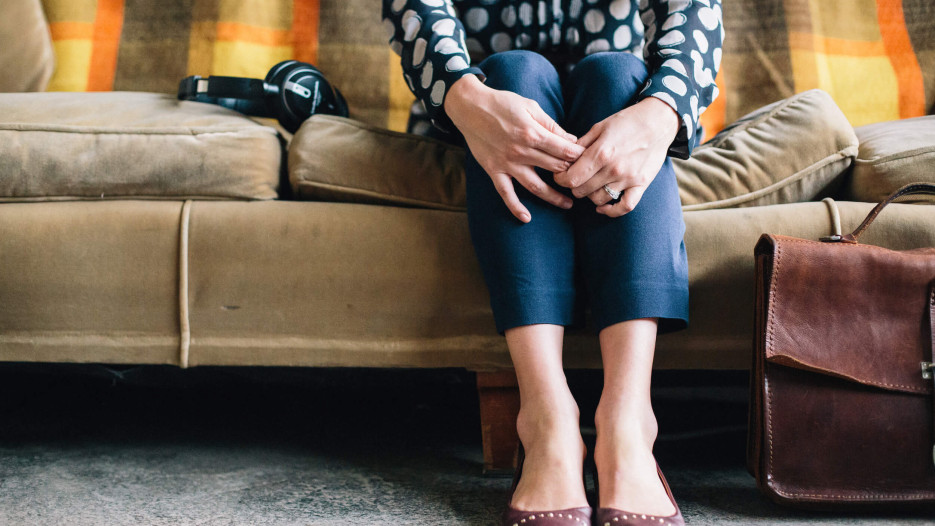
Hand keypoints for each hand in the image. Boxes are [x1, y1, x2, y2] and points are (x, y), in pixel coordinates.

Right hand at [445, 75, 584, 222]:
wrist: (470, 107)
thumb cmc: (503, 103)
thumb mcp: (531, 106)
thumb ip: (551, 125)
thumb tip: (571, 140)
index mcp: (533, 133)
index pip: (564, 151)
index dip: (580, 157)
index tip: (589, 162)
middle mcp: (521, 151)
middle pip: (554, 169)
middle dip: (572, 176)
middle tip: (584, 182)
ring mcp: (507, 163)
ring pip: (535, 186)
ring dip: (553, 197)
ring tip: (568, 204)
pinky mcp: (494, 170)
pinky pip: (506, 193)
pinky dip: (515, 207)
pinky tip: (526, 218)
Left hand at [553, 97, 679, 216]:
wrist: (658, 121)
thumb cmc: (626, 122)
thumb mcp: (599, 127)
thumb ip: (580, 145)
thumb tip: (564, 158)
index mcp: (601, 152)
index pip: (571, 178)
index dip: (561, 179)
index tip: (561, 175)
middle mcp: (614, 168)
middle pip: (581, 191)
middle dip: (574, 185)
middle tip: (576, 177)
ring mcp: (628, 178)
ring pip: (598, 200)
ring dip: (590, 195)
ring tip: (591, 184)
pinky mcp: (641, 184)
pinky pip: (625, 207)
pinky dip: (611, 211)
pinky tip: (602, 207)